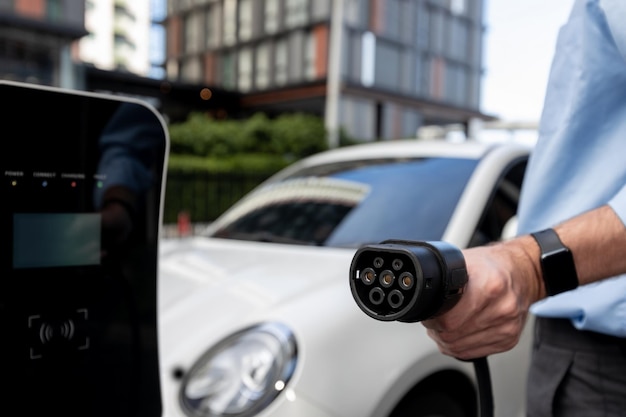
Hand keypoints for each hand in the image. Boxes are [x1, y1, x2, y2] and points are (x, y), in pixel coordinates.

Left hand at [422, 236, 542, 359]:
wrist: (523, 273)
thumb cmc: (492, 266)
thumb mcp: (464, 262)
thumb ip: (444, 279)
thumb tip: (420, 297)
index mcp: (490, 285)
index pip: (449, 318)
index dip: (432, 318)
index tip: (429, 313)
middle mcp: (502, 307)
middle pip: (453, 335)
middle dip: (437, 329)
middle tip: (435, 319)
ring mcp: (507, 326)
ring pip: (460, 347)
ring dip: (446, 340)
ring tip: (446, 325)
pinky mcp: (509, 340)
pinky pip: (472, 353)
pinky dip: (460, 346)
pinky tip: (460, 332)